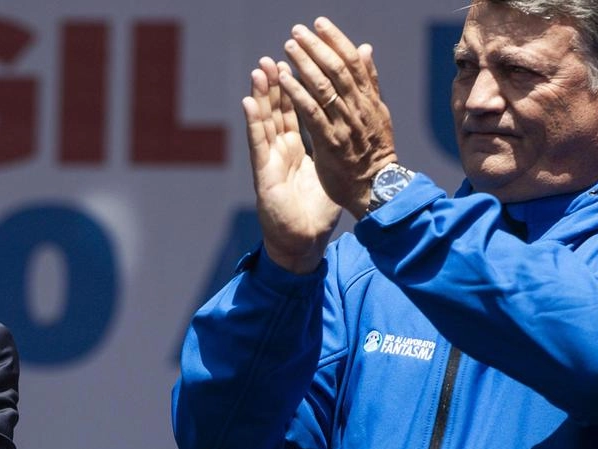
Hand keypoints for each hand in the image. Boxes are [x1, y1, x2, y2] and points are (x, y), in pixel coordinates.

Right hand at [243, 57, 342, 273]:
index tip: (295, 63)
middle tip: (272, 57)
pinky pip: (258, 143)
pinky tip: (249, 102)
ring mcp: (271, 161)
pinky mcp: (264, 173)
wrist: (303, 242)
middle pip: (278, 111)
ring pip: (265, 121)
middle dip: (275, 84)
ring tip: (259, 69)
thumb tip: (348, 131)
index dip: (295, 88)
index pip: (296, 113)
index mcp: (298, 151)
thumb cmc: (317, 212)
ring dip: (261, 95)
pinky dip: (254, 122)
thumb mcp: (330, 173)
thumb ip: (335, 148)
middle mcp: (282, 152)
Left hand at [277, 18, 398, 218]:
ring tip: (288, 48)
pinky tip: (283, 79)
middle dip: (316, 47)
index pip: (352, 62)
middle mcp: (359, 109)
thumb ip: (369, 81)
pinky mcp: (331, 142)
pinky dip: (297, 93)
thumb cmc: (374, 152)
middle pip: (337, 70)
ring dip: (304, 65)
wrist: (377, 188)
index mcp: (370, 100)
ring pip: (324, 87)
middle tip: (297, 31)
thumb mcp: (378, 113)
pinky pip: (312, 113)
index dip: (336, 40)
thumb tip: (365, 48)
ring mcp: (345, 125)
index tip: (319, 23)